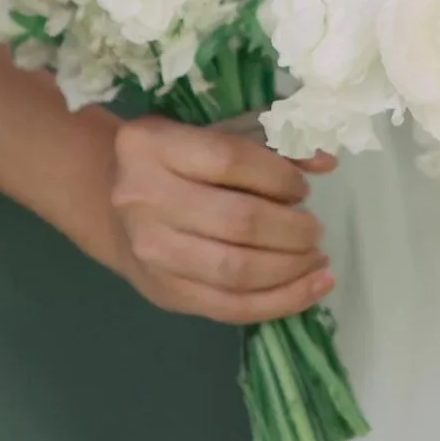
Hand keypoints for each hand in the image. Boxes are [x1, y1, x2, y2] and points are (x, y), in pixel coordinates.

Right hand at [108, 114, 335, 324]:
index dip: (279, 175)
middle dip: (292, 229)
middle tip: (314, 230)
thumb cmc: (179, 160)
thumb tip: (326, 161)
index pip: (229, 159)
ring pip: (235, 270)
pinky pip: (230, 307)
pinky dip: (280, 301)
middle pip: (237, 221)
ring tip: (318, 259)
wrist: (113, 205)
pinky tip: (312, 287)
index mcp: (151, 145)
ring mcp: (151, 251)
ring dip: (291, 269)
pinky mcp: (164, 291)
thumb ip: (273, 141)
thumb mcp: (217, 133)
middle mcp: (144, 198)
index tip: (302, 187)